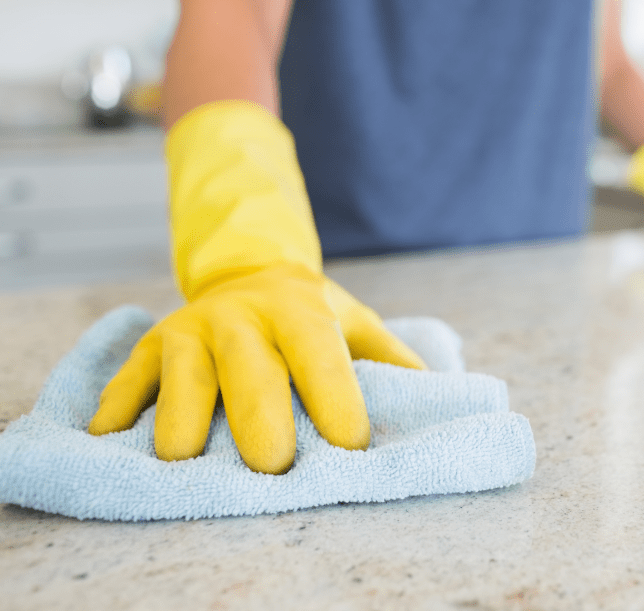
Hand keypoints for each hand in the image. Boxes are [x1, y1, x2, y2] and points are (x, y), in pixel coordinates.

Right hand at [89, 263, 424, 473]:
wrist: (250, 271)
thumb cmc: (312, 315)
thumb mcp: (357, 323)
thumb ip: (393, 359)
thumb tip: (439, 400)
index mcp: (300, 314)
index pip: (321, 358)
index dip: (336, 400)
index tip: (351, 446)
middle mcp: (242, 319)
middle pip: (249, 372)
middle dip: (259, 420)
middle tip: (273, 468)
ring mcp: (191, 331)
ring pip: (181, 376)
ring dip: (180, 419)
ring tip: (183, 459)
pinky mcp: (150, 345)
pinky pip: (128, 378)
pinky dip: (117, 409)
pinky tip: (109, 438)